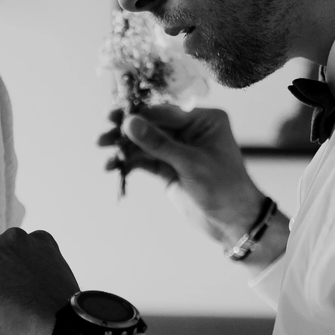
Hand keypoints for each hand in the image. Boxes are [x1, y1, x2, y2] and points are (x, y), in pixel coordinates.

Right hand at [102, 105, 268, 250]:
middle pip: (151, 126)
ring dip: (123, 148)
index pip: (165, 113)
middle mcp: (190, 131)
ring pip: (144, 144)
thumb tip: (129, 123)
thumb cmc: (223, 187)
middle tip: (103, 133)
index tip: (115, 117)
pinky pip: (144, 161)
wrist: (233, 221)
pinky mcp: (168, 168)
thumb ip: (159, 143)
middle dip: (126, 131)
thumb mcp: (190, 163)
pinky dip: (129, 163)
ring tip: (102, 149)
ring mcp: (177, 150)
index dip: (139, 115)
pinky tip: (113, 166)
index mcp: (204, 120)